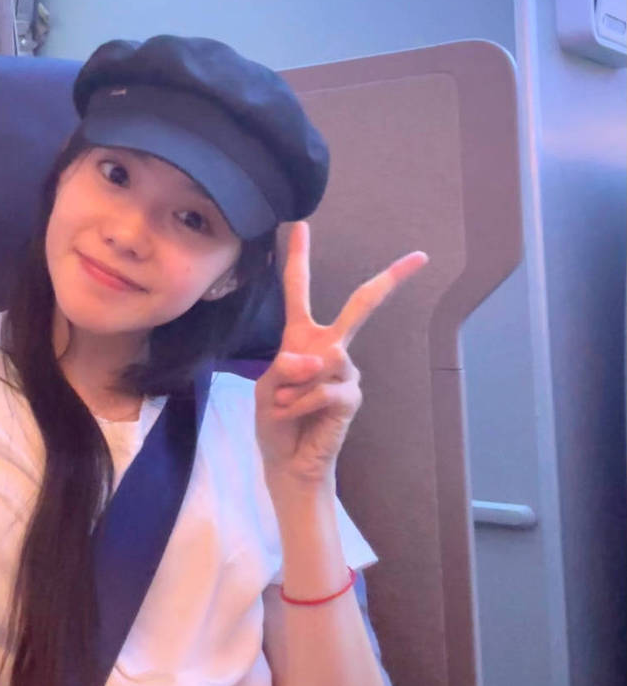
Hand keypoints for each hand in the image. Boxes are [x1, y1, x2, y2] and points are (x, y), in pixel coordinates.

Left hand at [255, 221, 427, 486]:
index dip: (299, 257)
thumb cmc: (276, 419)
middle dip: (389, 280)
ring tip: (283, 406)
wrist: (286, 461)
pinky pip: (324, 388)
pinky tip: (292, 415)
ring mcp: (345, 370)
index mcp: (301, 336)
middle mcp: (329, 346)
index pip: (299, 290)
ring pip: (324, 358)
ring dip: (292, 386)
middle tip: (419, 258)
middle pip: (361, 305)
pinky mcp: (351, 395)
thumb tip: (324, 355)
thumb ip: (287, 366)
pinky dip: (300, 403)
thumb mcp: (266, 386)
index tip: (301, 224)